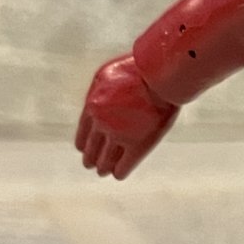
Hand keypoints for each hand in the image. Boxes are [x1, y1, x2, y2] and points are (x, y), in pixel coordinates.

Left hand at [75, 53, 178, 177]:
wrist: (160, 75)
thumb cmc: (137, 69)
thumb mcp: (106, 75)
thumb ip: (97, 92)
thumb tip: (92, 106)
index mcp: (91, 107)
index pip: (82, 136)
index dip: (84, 146)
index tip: (85, 151)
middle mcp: (101, 124)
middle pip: (91, 151)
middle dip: (91, 160)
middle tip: (93, 166)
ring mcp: (119, 135)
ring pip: (105, 162)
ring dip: (104, 169)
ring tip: (105, 172)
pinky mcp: (138, 144)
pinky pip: (124, 167)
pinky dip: (120, 172)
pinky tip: (119, 174)